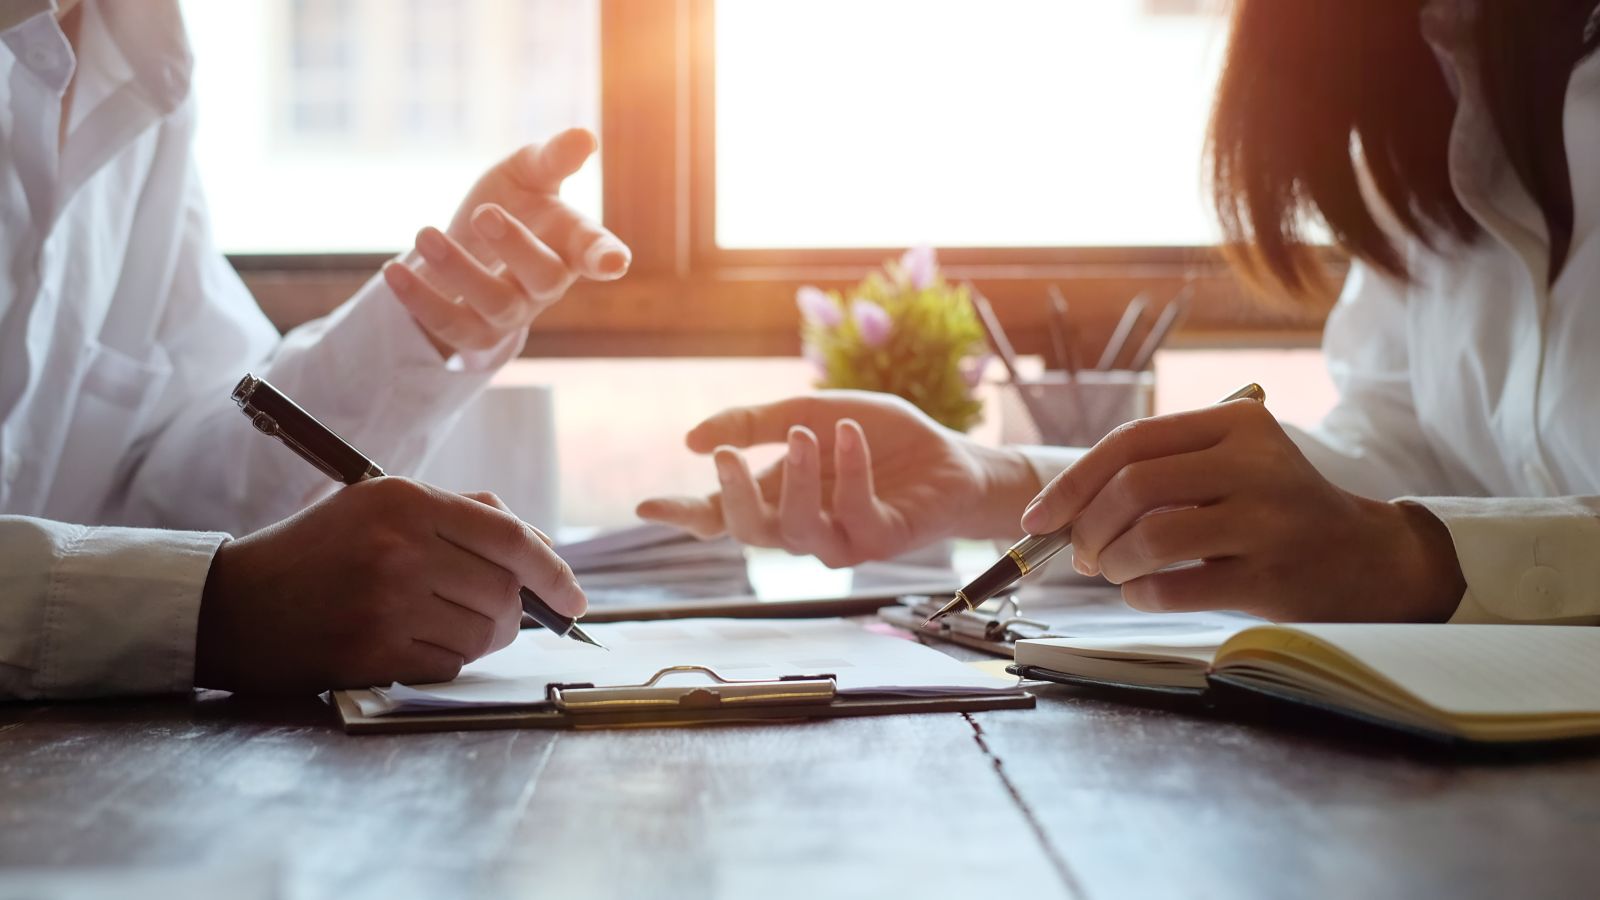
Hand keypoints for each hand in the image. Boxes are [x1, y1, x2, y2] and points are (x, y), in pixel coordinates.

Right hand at [195, 478, 584, 693]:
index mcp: (404, 499)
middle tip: (498, 614)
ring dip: (482, 637)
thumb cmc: (321, 551)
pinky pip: (449, 664)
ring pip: (484, 633)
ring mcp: (385, 602)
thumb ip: (462, 514)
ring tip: (445, 623)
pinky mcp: (372, 651)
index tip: (576, 597)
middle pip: (504, 592)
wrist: (235, 604)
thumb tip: (541, 547)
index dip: (554, 570)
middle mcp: (398, 547)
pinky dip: (447, 659)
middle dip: (515, 611)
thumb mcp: (380, 505)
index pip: (509, 537)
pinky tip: (412, 642)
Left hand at [381, 127, 631, 355]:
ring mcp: (512, 312)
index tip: (613, 263)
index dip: (606, 257)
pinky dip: (420, 300)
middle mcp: (547, 284)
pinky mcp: (473, 332)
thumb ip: (553, 158)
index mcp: (570, 244)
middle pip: (545, 277)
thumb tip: (584, 137)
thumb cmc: (511, 202)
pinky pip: (450, 326)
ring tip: (424, 233)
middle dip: (516, 247)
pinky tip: (394, 270)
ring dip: (459, 270)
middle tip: (484, 213)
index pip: (595, 251)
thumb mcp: (527, 173)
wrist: (466, 245)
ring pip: (496, 303)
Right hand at [637, 391, 1039, 566]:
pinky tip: (847, 434)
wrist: (949, 455)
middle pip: (748, 530)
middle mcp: (799, 526)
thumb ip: (753, 422)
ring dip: (796, 479)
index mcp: (775, 496)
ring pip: (796, 529)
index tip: (646, 507)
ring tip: (805, 433)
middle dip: (732, 495)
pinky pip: (855, 514)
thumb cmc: (877, 437)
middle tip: (724, 453)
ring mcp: (839, 539)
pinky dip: (850, 470)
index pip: (718, 516)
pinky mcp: (880, 541)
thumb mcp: (808, 412)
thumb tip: (691, 440)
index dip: (682, 515)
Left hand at [1019, 398, 1465, 621]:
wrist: (1366, 559)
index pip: (1131, 441)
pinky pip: (1175, 588)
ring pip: (1149, 538)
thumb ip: (1159, 471)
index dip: (1072, 482)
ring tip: (1113, 573)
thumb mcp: (1232, 463)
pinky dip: (1141, 595)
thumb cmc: (1272, 511)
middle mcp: (1255, 464)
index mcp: (1237, 423)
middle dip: (1087, 528)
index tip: (1038, 518)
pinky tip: (1144, 593)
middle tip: (1081, 555)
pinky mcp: (1270, 578)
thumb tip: (1059, 509)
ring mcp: (1266, 521)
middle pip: (1133, 488)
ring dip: (1112, 564)